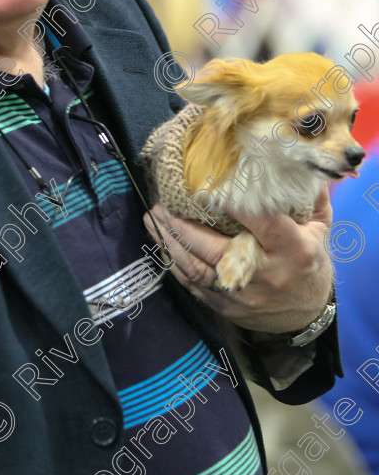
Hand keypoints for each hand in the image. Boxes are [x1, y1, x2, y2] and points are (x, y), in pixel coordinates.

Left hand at [143, 186, 333, 333]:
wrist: (307, 314)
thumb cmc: (310, 262)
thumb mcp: (319, 228)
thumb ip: (309, 196)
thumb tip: (295, 160)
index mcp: (292, 250)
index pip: (262, 223)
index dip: (235, 205)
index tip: (210, 187)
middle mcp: (265, 274)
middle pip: (214, 248)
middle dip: (182, 225)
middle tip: (162, 203)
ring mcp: (242, 294)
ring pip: (197, 269)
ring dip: (170, 243)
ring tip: (153, 219)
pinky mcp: (226, 307)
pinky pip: (193, 285)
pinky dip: (175, 263)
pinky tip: (162, 243)